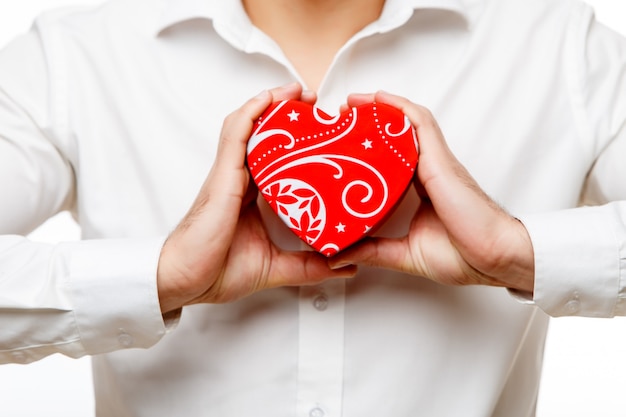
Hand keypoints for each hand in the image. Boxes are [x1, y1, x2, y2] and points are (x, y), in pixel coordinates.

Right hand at [157, 83, 356, 313]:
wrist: (184, 280)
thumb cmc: (217, 271)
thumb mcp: (276, 266)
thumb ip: (309, 266)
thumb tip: (345, 266)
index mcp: (251, 198)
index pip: (273, 160)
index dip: (294, 143)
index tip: (321, 134)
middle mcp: (240, 181)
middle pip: (262, 136)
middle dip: (287, 115)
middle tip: (314, 104)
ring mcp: (229, 175)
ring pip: (248, 127)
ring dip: (271, 105)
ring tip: (296, 92)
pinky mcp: (222, 175)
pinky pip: (236, 134)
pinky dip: (252, 112)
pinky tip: (268, 98)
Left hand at [330, 91, 533, 292]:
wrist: (494, 258)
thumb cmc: (463, 256)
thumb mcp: (405, 253)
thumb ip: (373, 251)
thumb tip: (338, 255)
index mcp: (421, 189)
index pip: (393, 157)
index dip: (370, 146)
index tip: (343, 143)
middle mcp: (428, 171)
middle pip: (397, 135)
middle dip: (369, 121)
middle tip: (340, 117)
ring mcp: (435, 163)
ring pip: (407, 123)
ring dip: (381, 108)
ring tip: (353, 102)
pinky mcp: (440, 160)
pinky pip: (420, 124)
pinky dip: (400, 107)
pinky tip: (379, 98)